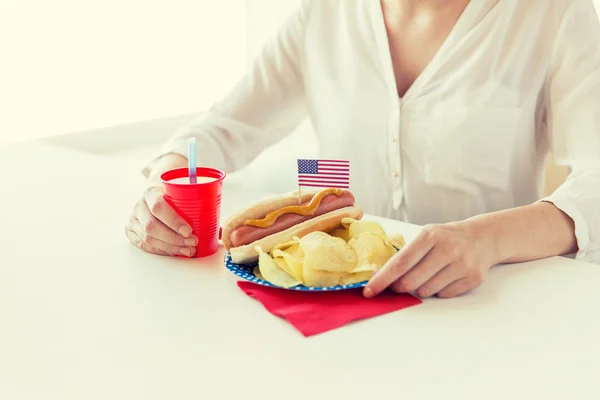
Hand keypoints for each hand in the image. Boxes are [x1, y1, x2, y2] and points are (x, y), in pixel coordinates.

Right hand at [125, 185, 196, 256]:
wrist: (155, 192)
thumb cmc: (173, 195)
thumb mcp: (184, 194)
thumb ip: (201, 208)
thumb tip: (221, 231)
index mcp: (151, 192)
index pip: (158, 206)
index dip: (173, 220)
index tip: (189, 230)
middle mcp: (139, 205)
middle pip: (152, 226)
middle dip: (174, 238)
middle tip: (192, 243)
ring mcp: (134, 219)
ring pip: (148, 238)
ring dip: (170, 247)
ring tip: (187, 250)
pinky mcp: (131, 231)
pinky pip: (144, 245)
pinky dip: (161, 250)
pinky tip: (174, 252)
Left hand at [363, 221, 496, 298]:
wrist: (483, 238)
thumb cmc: (446, 238)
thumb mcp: (426, 236)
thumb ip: (405, 255)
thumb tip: (379, 276)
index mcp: (430, 235)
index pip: (400, 263)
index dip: (382, 279)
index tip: (369, 291)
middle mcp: (447, 249)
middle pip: (410, 281)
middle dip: (398, 287)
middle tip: (398, 284)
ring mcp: (462, 264)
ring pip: (425, 291)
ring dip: (420, 288)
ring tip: (430, 273)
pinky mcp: (473, 279)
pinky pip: (443, 295)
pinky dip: (438, 290)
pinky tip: (445, 276)